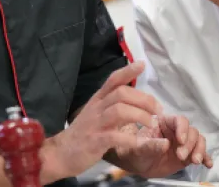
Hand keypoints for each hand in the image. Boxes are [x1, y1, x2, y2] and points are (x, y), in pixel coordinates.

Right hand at [47, 61, 162, 178]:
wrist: (60, 154)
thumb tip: (132, 96)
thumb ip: (110, 103)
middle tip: (158, 110)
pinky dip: (131, 139)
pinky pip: (115, 137)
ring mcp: (95, 124)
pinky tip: (140, 142)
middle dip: (144, 99)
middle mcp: (97, 108)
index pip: (113, 80)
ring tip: (151, 124)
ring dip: (140, 116)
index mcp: (98, 100)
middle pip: (122, 94)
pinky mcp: (95, 141)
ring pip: (120, 111)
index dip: (128, 71)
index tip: (142, 64)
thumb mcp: (94, 113)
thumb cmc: (82, 133)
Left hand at [115, 115, 212, 177]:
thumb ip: (150, 145)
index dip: (183, 129)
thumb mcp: (138, 149)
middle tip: (181, 156)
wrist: (137, 164)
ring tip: (195, 161)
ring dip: (199, 150)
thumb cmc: (134, 151)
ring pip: (198, 141)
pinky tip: (208, 164)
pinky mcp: (188, 155)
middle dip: (189, 144)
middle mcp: (177, 130)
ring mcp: (184, 142)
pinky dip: (206, 158)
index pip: (179, 120)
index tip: (180, 140)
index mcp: (164, 122)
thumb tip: (165, 143)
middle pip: (192, 131)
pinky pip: (201, 154)